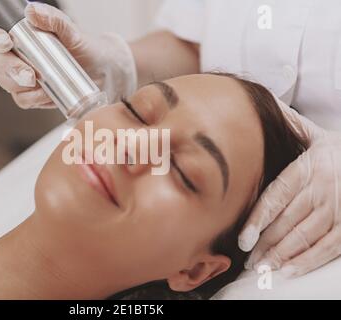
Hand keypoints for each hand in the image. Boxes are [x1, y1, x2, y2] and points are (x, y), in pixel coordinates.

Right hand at [0, 2, 136, 109]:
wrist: (100, 71)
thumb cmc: (83, 48)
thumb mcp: (71, 30)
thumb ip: (53, 18)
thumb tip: (33, 11)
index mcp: (18, 33)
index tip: (5, 42)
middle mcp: (15, 54)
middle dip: (8, 66)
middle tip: (28, 72)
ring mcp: (20, 75)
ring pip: (5, 81)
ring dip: (19, 84)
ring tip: (39, 81)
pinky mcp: (30, 94)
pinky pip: (21, 99)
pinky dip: (33, 98)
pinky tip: (45, 92)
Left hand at [239, 98, 340, 277]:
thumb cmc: (334, 149)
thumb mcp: (313, 134)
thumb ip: (288, 126)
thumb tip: (263, 107)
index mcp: (308, 167)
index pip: (278, 196)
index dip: (259, 219)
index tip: (244, 238)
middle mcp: (323, 187)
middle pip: (288, 221)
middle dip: (266, 243)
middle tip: (247, 260)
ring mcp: (339, 207)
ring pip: (306, 236)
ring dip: (283, 256)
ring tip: (262, 268)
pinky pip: (328, 247)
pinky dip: (308, 261)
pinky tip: (289, 271)